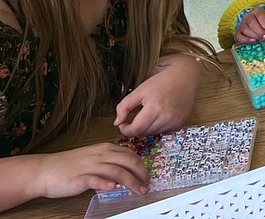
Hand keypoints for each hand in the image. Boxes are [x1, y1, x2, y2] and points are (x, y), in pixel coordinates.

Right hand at [29, 145, 149, 198]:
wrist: (44, 170)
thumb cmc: (68, 166)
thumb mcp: (93, 158)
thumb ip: (109, 162)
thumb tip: (125, 172)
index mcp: (105, 149)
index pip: (130, 155)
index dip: (142, 166)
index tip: (147, 176)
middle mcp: (100, 155)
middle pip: (128, 162)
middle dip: (141, 174)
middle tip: (146, 185)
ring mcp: (90, 166)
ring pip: (117, 171)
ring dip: (131, 182)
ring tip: (138, 190)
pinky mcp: (80, 178)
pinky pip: (96, 179)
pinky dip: (106, 183)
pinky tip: (114, 188)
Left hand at [114, 56, 198, 135]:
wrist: (186, 75)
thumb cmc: (162, 80)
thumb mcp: (140, 90)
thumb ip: (124, 106)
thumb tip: (117, 122)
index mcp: (154, 107)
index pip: (135, 129)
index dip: (125, 129)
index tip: (123, 124)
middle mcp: (166, 116)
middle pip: (143, 133)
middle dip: (136, 128)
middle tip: (135, 118)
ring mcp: (174, 121)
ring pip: (153, 133)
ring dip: (147, 128)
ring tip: (148, 114)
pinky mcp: (180, 123)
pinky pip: (163, 131)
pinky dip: (158, 126)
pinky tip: (160, 115)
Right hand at [234, 6, 264, 43]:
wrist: (257, 24)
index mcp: (257, 11)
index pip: (260, 15)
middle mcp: (248, 15)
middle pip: (251, 23)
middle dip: (260, 32)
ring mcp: (241, 23)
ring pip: (245, 29)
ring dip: (254, 36)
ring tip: (261, 39)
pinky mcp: (238, 32)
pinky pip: (239, 36)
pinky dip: (246, 40)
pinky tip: (253, 41)